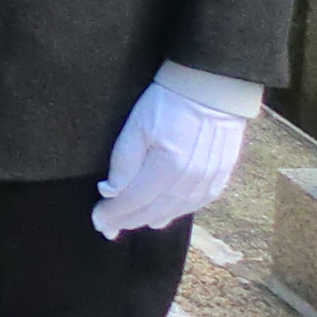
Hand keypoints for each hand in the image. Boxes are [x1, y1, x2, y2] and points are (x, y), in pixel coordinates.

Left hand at [93, 70, 253, 238]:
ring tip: (127, 224)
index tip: (96, 219)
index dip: (113, 213)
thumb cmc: (169, 102)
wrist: (212, 89)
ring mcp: (208, 183)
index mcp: (169, 167)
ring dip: (148, 220)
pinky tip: (159, 216)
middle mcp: (191, 181)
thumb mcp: (137, 125)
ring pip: (173, 213)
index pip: (134, 201)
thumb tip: (110, 192)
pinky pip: (192, 206)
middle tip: (106, 228)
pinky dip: (172, 213)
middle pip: (152, 212)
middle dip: (126, 221)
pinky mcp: (219, 180)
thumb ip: (123, 161)